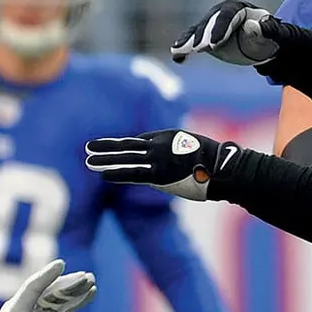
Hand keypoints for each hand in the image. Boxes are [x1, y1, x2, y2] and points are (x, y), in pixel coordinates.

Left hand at [0, 260, 96, 311]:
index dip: (46, 276)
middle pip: (50, 290)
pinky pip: (67, 308)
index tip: (60, 264)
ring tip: (92, 280)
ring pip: (60, 297)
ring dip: (75, 288)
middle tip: (86, 277)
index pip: (32, 288)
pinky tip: (92, 292)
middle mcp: (28, 309)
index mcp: (15, 310)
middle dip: (67, 283)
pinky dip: (79, 300)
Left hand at [86, 129, 248, 201]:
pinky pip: (132, 173)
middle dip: (107, 146)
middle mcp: (159, 145)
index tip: (109, 147)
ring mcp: (158, 158)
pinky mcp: (159, 174)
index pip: (140, 140)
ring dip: (105, 159)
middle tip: (88, 147)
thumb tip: (173, 162)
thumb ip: (177, 151)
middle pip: (127, 145)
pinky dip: (116, 173)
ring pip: (125, 157)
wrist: (224, 168)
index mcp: (167, 136)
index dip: (123, 145)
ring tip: (88, 160)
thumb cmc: (214, 162)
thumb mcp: (193, 148)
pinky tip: (103, 175)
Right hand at [170, 0, 281, 65]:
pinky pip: (192, 42)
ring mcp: (211, 25)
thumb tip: (254, 26)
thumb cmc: (274, 37)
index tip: (213, 44)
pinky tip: (177, 58)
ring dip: (187, 41)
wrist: (265, 44)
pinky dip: (183, 49)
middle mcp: (220, 13)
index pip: (226, 16)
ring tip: (178, 51)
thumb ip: (269, 29)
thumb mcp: (276, 33)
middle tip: (199, 49)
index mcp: (237, 7)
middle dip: (203, 36)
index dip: (219, 29)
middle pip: (209, 23)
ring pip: (197, 32)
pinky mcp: (204, 37)